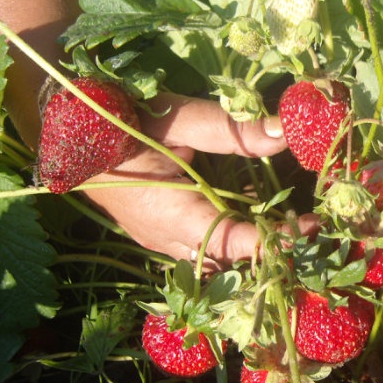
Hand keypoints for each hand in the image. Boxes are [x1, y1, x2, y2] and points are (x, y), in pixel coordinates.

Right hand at [82, 91, 318, 269]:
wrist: (71, 134)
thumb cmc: (121, 122)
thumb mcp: (177, 118)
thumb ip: (230, 129)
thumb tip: (284, 132)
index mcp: (171, 215)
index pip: (233, 243)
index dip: (275, 241)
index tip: (311, 227)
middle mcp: (166, 240)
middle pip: (228, 265)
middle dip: (270, 254)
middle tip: (308, 230)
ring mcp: (161, 242)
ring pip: (215, 264)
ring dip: (251, 251)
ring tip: (290, 227)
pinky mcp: (160, 236)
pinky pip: (201, 253)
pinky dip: (231, 243)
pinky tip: (255, 220)